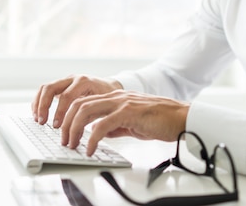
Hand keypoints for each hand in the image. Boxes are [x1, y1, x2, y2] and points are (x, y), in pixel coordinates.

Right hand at [31, 75, 121, 127]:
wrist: (111, 86)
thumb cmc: (109, 97)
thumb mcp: (105, 104)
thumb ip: (95, 115)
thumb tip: (89, 133)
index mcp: (84, 82)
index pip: (67, 96)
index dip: (60, 112)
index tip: (56, 126)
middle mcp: (73, 79)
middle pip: (51, 88)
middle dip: (44, 106)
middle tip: (42, 122)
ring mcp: (66, 81)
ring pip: (45, 88)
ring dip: (39, 104)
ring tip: (37, 119)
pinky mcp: (62, 85)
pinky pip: (46, 91)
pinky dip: (39, 101)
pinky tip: (38, 114)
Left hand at [60, 90, 189, 155]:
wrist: (181, 118)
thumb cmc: (160, 121)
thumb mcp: (131, 122)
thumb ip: (114, 125)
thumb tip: (98, 133)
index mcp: (115, 97)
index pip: (84, 102)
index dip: (70, 117)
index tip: (65, 133)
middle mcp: (116, 97)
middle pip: (79, 104)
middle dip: (67, 123)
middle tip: (64, 141)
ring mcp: (122, 103)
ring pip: (86, 111)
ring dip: (74, 130)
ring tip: (72, 145)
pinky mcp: (129, 112)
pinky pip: (102, 125)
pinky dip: (91, 138)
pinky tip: (90, 149)